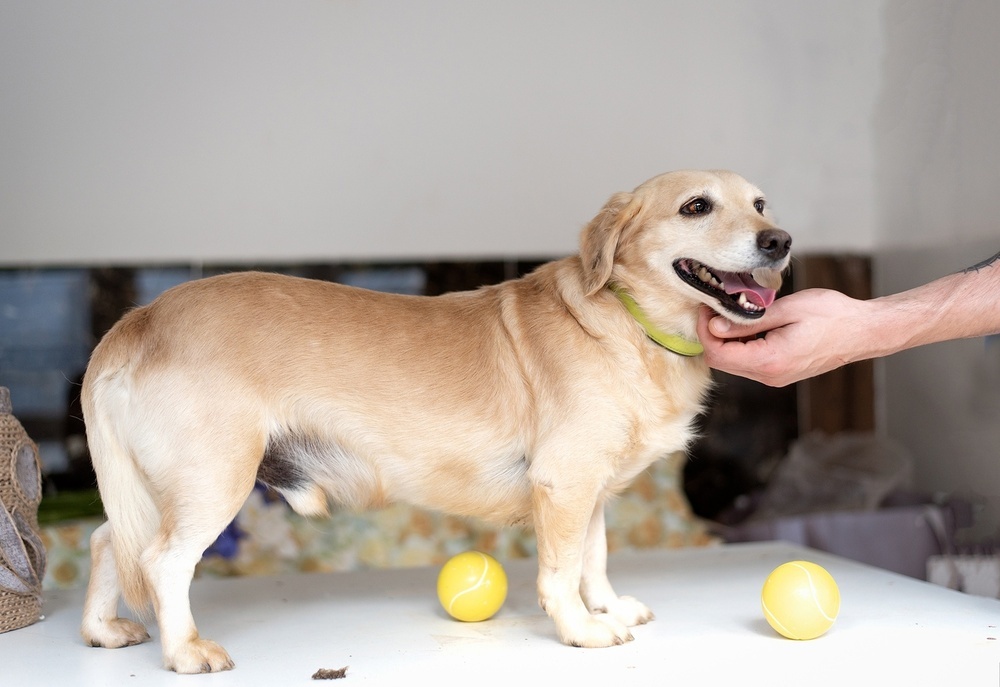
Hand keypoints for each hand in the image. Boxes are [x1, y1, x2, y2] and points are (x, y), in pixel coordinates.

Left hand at [696, 289, 864, 386]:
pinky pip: (749, 361)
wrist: (863, 331)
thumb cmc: (832, 316)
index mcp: (769, 361)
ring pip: (734, 361)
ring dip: (728, 339)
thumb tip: (715, 326)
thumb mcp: (787, 309)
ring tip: (735, 311)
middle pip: (721, 361)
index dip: (705, 331)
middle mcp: (769, 376)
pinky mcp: (779, 372)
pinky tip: (751, 323)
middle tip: (716, 307)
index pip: (718, 354)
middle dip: (712, 335)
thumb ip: (748, 321)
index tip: (707, 308)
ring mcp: (774, 377)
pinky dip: (743, 343)